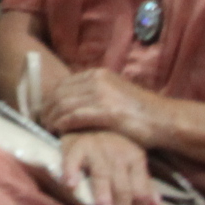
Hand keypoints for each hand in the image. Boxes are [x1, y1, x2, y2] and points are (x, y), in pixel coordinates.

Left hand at [42, 67, 161, 144]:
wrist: (163, 120)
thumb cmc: (139, 112)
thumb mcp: (114, 93)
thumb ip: (94, 94)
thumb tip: (71, 102)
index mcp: (98, 74)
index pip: (63, 84)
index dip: (50, 98)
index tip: (44, 111)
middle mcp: (98, 80)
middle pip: (60, 93)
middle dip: (47, 108)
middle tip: (41, 122)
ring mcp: (102, 94)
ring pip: (64, 104)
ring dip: (51, 118)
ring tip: (47, 129)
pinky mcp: (106, 111)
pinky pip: (74, 116)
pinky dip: (62, 124)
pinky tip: (58, 131)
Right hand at [54, 131, 161, 204]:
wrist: (89, 121)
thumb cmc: (113, 149)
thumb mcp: (133, 164)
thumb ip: (145, 188)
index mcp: (136, 159)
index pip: (141, 192)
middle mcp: (118, 154)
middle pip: (123, 189)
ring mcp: (96, 148)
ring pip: (102, 175)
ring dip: (103, 196)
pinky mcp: (75, 145)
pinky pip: (72, 160)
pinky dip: (71, 172)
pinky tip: (70, 186)